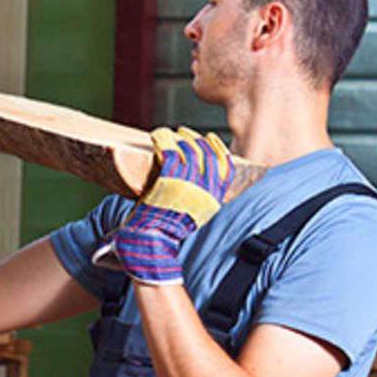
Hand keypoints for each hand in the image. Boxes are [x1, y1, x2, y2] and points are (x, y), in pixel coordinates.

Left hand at [93, 127, 234, 283]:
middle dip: (197, 139)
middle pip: (207, 155)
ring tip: (170, 133)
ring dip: (179, 137)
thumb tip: (193, 188)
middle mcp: (203, 191)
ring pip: (188, 149)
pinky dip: (163, 139)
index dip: (219, 150)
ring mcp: (187, 184)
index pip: (225, 169)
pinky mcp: (168, 179)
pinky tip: (157, 136)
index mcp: (212, 201)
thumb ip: (195, 201)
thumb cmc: (164, 233)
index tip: (213, 139)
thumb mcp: (190, 218)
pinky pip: (168, 151)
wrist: (151, 243)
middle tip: (185, 132)